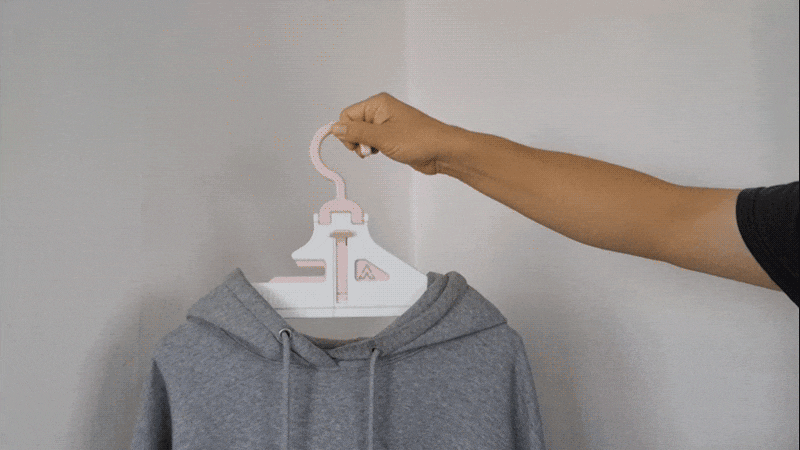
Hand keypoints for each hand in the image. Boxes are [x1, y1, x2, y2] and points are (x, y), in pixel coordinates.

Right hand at [332, 92, 455, 174]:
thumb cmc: (420, 140)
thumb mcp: (383, 138)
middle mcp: (380, 111)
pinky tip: (383, 153)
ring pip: (362, 135)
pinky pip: (372, 141)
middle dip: (357, 141)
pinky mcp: (391, 135)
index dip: (347, 132)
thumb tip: (335, 128)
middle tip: (371, 149)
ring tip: (379, 151)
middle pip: (352, 125)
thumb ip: (357, 133)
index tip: (357, 144)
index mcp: (378, 104)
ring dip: (365, 147)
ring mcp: (386, 123)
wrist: (442, 151)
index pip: (346, 115)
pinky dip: (374, 149)